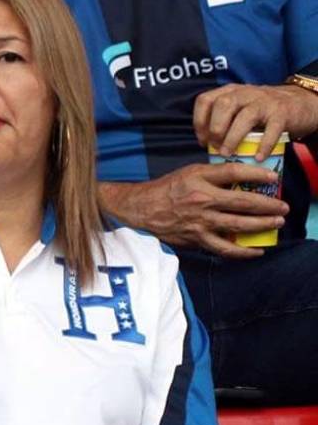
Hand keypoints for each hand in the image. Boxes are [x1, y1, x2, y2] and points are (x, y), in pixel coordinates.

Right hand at [100, 164, 288, 258]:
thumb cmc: (166, 189)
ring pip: (239, 225)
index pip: (233, 172)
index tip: (273, 178)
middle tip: (283, 207)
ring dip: (262, 225)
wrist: (141, 208)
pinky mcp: (197, 238)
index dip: (256, 174)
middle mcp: (201, 198)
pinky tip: (256, 250)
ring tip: (276, 223)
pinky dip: (244, 251)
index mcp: (198, 177)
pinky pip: (226, 248)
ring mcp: (200, 220)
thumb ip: (212, 176)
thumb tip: (241, 181)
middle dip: (268, 205)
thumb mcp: (188, 173)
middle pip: (243, 202)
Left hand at [194, 82, 317, 158]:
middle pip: (223, 105)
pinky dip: (264, 145)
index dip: (199, 120)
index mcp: (230, 91)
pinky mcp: (282, 114)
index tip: (202, 140)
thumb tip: (206, 144)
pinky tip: (257, 157)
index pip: (206, 100)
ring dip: (233, 137)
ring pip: (245, 116)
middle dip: (215, 127)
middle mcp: (245, 93)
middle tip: (214, 147)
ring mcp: (265, 102)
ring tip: (227, 154)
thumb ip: (224, 118)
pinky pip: (271, 129)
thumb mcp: (240, 106)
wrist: (298, 102)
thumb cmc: (261, 110)